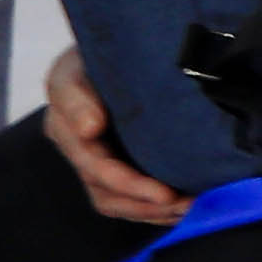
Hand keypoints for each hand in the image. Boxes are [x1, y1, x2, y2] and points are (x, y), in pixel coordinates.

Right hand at [38, 48, 189, 229]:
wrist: (114, 49)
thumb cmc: (91, 58)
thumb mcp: (73, 69)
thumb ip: (76, 98)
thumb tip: (89, 129)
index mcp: (68, 133)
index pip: (98, 170)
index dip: (130, 186)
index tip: (166, 194)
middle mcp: (83, 153)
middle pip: (110, 195)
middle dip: (148, 206)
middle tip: (190, 206)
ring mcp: (101, 161)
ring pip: (121, 202)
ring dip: (155, 212)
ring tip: (193, 208)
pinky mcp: (122, 162)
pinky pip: (134, 198)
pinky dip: (158, 208)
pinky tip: (187, 207)